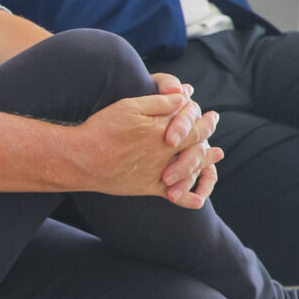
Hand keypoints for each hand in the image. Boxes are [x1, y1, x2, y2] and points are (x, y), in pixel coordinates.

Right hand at [72, 91, 223, 207]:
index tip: (211, 114)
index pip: (194, 125)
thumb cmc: (103, 129)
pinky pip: (175, 196)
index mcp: (163, 131)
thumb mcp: (130, 107)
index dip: (204, 119)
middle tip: (213, 126)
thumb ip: (160, 102)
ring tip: (216, 154)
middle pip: (196, 144)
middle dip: (207, 134)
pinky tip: (198, 201)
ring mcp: (159, 172)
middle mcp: (166, 153)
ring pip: (191, 168)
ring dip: (206, 161)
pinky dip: (188, 198)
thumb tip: (185, 97)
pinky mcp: (148, 187)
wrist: (82, 159)